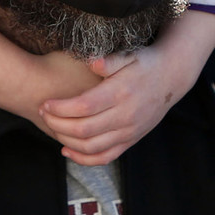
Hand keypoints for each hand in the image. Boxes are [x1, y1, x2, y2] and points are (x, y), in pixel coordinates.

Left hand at [40, 9, 214, 165]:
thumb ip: (109, 60)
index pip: (84, 106)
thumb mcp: (129, 55)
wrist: (171, 77)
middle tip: (42, 114)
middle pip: (84, 129)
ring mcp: (129, 131)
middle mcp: (126, 116)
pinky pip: (105, 157)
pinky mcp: (131, 141)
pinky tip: (67, 150)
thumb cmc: (144, 63)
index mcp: (122, 93)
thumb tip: (90, 61)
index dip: (60, 108)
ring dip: (66, 141)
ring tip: (51, 128)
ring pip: (91, 147)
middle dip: (57, 124)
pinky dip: (84, 159)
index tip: (45, 103)